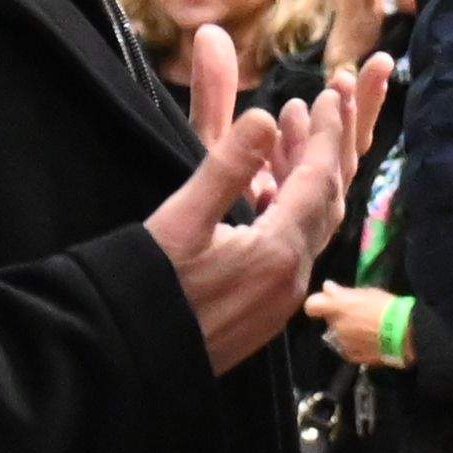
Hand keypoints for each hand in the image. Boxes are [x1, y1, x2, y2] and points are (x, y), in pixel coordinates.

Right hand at [149, 29, 383, 373]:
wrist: (126, 357)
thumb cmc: (150, 285)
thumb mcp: (183, 218)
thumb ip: (228, 166)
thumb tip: (262, 116)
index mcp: (280, 252)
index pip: (320, 179)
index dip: (327, 133)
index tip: (326, 95)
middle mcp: (292, 280)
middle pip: (325, 204)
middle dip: (323, 153)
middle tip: (310, 110)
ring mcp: (281, 302)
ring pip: (311, 230)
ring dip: (305, 184)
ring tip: (284, 142)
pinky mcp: (264, 315)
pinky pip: (294, 253)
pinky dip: (290, 215)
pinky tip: (266, 199)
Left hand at [303, 282, 407, 367]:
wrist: (404, 334)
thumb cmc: (386, 307)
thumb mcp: (366, 293)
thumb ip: (343, 292)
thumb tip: (327, 287)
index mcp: (337, 307)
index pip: (311, 306)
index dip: (317, 304)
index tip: (327, 303)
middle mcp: (336, 326)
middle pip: (330, 320)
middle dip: (340, 318)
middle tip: (359, 314)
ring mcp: (343, 343)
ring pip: (339, 336)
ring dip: (348, 332)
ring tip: (368, 329)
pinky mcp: (352, 357)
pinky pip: (348, 349)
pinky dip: (356, 345)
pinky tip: (370, 341)